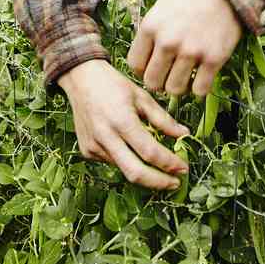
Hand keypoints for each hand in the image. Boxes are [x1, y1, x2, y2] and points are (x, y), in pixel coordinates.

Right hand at [57, 59, 188, 189]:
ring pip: (124, 169)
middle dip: (158, 182)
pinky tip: (131, 149)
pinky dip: (127, 161)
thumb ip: (163, 119)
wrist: (80, 80)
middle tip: (175, 183)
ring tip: (158, 164)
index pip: (150, 152)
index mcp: (122, 121)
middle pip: (135, 173)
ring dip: (144, 171)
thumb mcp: (142, 97)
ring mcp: (94, 147)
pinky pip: (113, 162)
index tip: (183, 168)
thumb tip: (184, 135)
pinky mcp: (87, 151)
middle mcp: (106, 137)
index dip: (169, 164)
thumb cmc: (113, 85)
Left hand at [128, 0, 242, 97]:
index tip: (152, 67)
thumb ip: (150, 33)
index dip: (143, 70)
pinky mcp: (214, 59)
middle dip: (159, 82)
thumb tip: (143, 63)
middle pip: (152, 82)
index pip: (135, 65)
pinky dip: (200, 88)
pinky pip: (200, 90)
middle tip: (168, 75)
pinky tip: (202, 76)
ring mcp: (191, 51)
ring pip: (174, 90)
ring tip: (185, 76)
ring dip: (179, 86)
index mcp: (151, 27)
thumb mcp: (161, 7)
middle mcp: (168, 41)